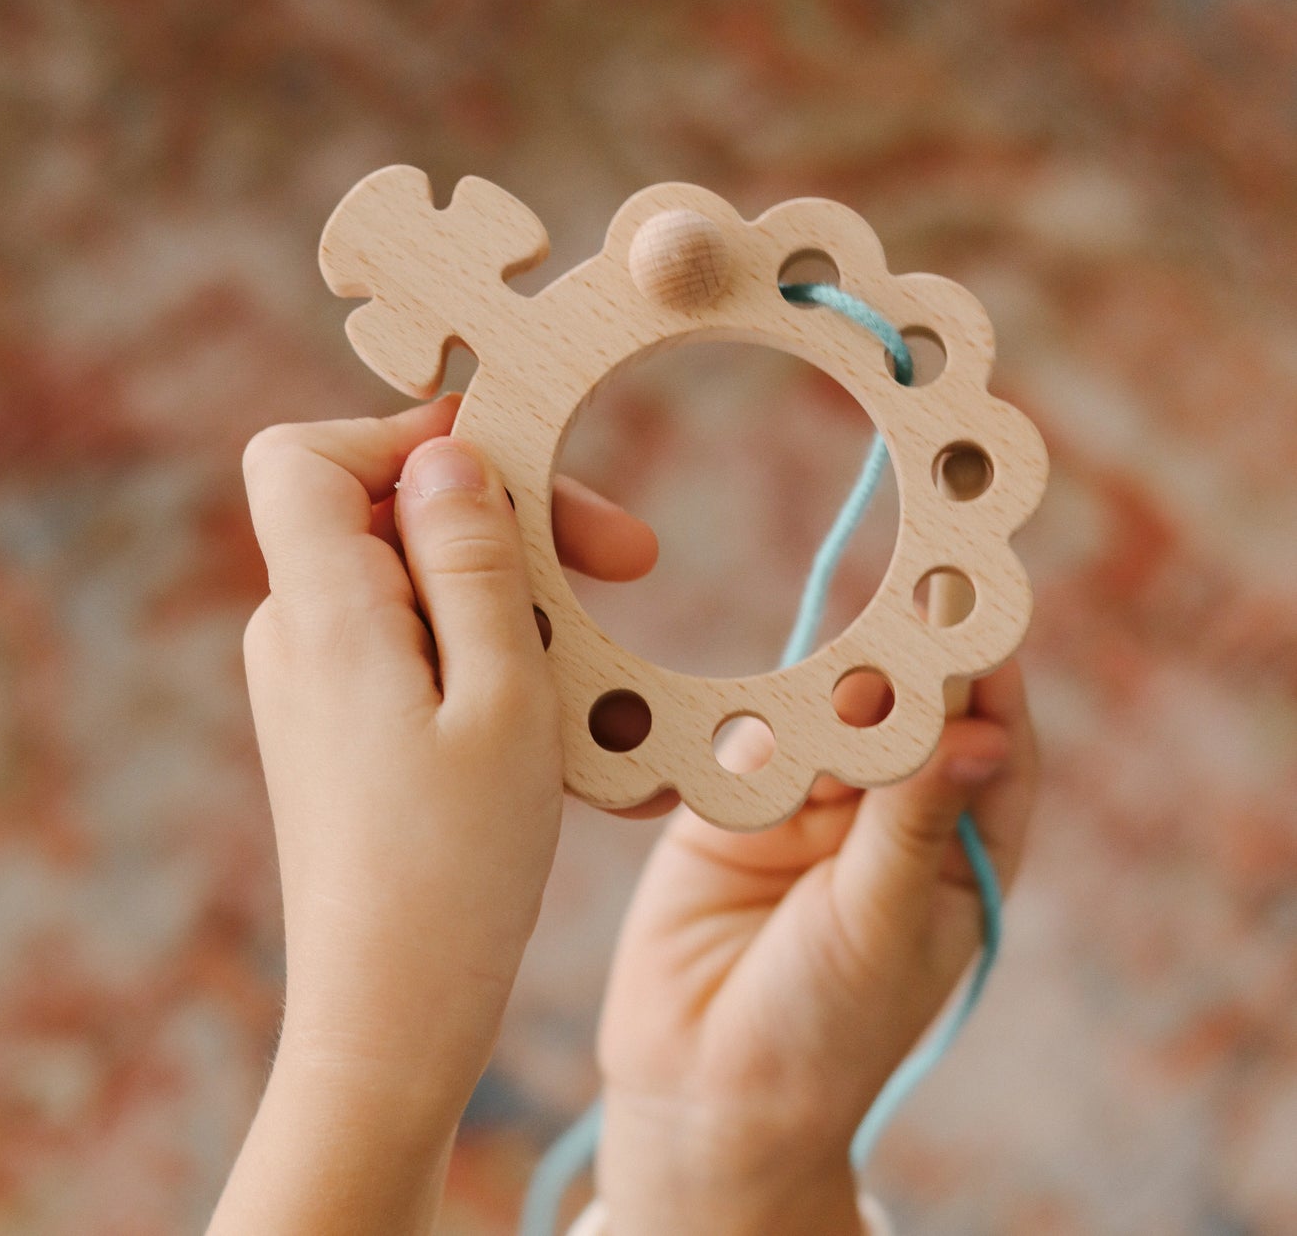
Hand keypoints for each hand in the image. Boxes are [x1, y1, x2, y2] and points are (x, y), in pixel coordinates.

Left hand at [209, 395, 655, 1234]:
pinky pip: (415, 646)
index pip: (305, 455)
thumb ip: (472, 558)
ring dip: (515, 597)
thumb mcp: (501, 693)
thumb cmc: (457, 866)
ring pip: (415, 581)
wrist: (388, 1018)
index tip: (511, 462)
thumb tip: (446, 451)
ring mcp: (314, 684)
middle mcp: (297, 634)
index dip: (401, 435)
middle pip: (383, 510)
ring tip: (603, 664)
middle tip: (635, 560)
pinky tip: (560, 713)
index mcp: (323, 611)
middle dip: (507, 519)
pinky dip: (490, 653)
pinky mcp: (340, 727)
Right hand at [594, 664, 1039, 1235]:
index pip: (991, 746)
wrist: (701, 1087)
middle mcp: (888, 819)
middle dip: (905, 674)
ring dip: (829, 700)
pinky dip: (755, 732)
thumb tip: (980, 732)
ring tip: (838, 697)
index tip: (981, 605)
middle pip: (907, 716)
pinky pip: (749, 742)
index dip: (989, 677)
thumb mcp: (884, 922)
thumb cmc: (826, 1029)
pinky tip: (762, 749)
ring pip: (826, 717)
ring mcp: (808, 808)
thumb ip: (914, 819)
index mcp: (958, 852)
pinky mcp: (731, 806)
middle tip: (902, 627)